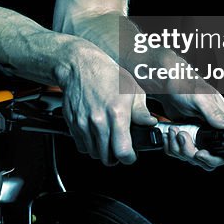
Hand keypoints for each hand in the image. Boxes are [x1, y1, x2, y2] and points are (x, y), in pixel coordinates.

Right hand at [59, 46, 156, 165]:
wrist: (80, 66)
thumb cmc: (107, 75)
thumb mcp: (132, 90)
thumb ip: (141, 112)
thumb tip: (150, 124)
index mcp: (117, 113)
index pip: (122, 151)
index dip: (129, 158)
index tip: (130, 155)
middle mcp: (99, 121)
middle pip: (107, 157)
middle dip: (115, 156)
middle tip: (119, 147)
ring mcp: (83, 123)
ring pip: (93, 153)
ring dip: (101, 151)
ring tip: (107, 140)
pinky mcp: (73, 123)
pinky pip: (81, 144)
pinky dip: (88, 144)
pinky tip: (95, 133)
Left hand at [158, 83, 223, 170]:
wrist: (165, 84)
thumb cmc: (184, 85)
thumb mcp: (201, 99)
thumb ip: (216, 114)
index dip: (215, 157)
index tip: (200, 153)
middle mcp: (216, 130)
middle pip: (211, 159)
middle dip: (192, 153)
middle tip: (182, 137)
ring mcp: (202, 136)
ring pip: (195, 158)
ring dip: (179, 148)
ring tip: (174, 130)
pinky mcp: (189, 137)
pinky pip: (182, 153)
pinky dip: (172, 146)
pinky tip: (170, 133)